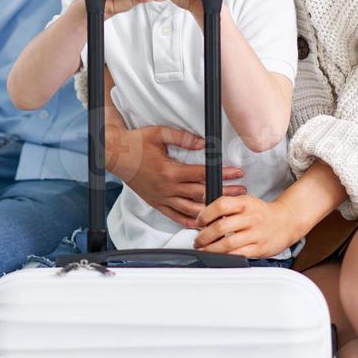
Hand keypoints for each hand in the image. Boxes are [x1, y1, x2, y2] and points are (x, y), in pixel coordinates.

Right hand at [107, 122, 246, 228]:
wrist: (116, 155)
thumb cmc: (136, 143)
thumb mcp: (160, 134)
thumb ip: (183, 138)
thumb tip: (204, 144)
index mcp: (170, 171)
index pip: (203, 174)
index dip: (222, 174)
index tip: (237, 173)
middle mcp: (167, 188)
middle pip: (202, 193)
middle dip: (224, 193)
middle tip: (242, 192)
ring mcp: (162, 198)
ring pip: (192, 209)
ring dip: (212, 209)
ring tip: (228, 208)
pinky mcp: (157, 203)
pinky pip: (176, 217)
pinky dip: (190, 222)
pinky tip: (203, 223)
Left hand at [193, 194, 302, 259]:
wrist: (287, 222)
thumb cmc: (263, 213)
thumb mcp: (246, 202)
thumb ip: (228, 206)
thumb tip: (204, 215)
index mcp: (246, 203)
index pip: (220, 205)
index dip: (205, 214)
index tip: (199, 222)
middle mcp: (251, 217)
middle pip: (221, 226)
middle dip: (204, 236)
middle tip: (198, 240)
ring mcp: (256, 233)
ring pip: (228, 243)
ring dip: (211, 249)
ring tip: (204, 249)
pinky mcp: (259, 248)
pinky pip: (238, 254)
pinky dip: (225, 256)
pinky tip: (219, 256)